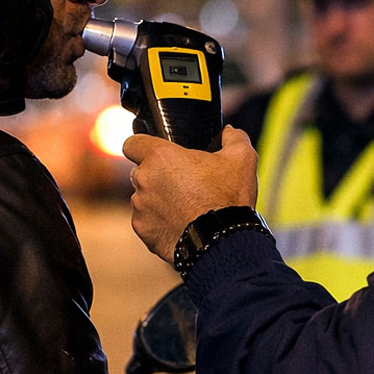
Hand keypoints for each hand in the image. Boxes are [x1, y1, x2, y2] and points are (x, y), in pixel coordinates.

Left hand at [122, 125, 258, 261]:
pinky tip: (182, 225)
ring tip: (186, 208)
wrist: (222, 241)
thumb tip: (229, 132)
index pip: (132, 143)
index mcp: (160, 157)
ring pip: (144, 199)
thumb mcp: (241, 159)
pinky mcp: (145, 231)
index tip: (156, 153)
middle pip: (141, 172)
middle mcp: (143, 180)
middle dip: (158, 176)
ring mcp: (141, 208)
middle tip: (184, 184)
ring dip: (159, 201)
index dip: (142, 145)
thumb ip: (233, 138)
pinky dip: (161, 223)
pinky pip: (148, 222)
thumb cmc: (227, 198)